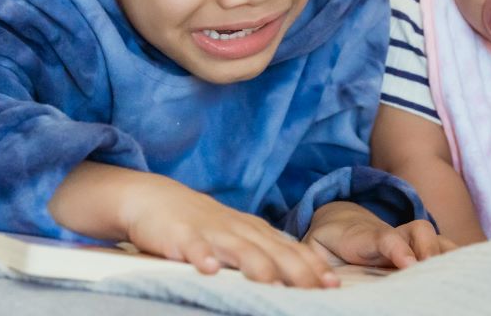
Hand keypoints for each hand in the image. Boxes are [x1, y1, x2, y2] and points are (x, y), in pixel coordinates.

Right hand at [121, 174, 338, 287]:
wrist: (156, 198)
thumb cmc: (204, 225)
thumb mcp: (240, 236)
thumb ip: (267, 253)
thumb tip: (302, 277)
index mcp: (255, 232)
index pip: (292, 249)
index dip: (313, 267)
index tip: (333, 285)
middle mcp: (239, 230)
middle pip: (273, 251)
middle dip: (295, 272)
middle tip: (315, 292)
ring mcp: (211, 232)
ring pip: (238, 250)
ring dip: (256, 267)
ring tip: (271, 285)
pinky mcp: (181, 235)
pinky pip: (192, 246)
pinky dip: (200, 256)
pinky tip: (207, 270)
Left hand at [303, 202, 454, 269]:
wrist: (340, 223)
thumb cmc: (326, 245)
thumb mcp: (314, 250)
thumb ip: (317, 264)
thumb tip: (325, 282)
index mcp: (363, 238)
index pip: (384, 238)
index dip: (397, 248)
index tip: (409, 264)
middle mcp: (391, 235)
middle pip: (418, 231)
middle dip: (429, 249)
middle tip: (433, 271)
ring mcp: (407, 239)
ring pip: (433, 236)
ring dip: (445, 252)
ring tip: (454, 276)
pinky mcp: (418, 248)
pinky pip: (443, 248)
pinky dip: (456, 257)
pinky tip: (468, 273)